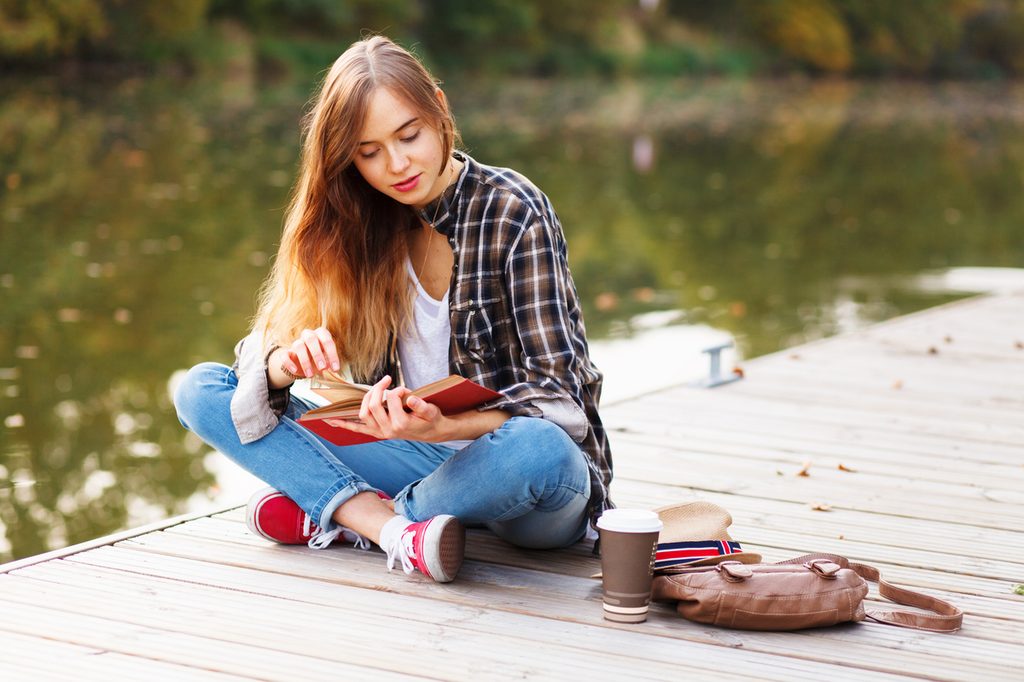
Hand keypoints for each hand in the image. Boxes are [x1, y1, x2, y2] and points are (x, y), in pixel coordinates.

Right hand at [278, 327, 340, 377]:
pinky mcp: (287, 352)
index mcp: (321, 335)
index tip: (335, 369)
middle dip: (317, 354)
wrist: (303, 364)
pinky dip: (288, 362)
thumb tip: (334, 371)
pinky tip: (295, 370)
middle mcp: (308, 336)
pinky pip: (284, 354)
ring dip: (305, 361)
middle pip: (311, 339)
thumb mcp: (326, 361)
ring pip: (298, 346)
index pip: (327, 341)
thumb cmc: (318, 360)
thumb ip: (329, 364)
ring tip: (310, 375)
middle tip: (322, 368)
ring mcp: (297, 343)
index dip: (332, 355)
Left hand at [326, 375, 450, 441]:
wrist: (431, 432)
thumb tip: (410, 398)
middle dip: (377, 389)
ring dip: (364, 399)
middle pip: (373, 405)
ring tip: (374, 389)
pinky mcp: (376, 432)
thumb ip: (422, 406)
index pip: (391, 400)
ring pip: (363, 414)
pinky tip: (331, 420)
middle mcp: (388, 430)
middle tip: (386, 380)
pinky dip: (343, 424)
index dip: (397, 390)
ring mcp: (380, 432)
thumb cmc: (431, 419)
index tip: (406, 390)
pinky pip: (356, 429)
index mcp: (401, 424)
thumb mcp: (431, 411)